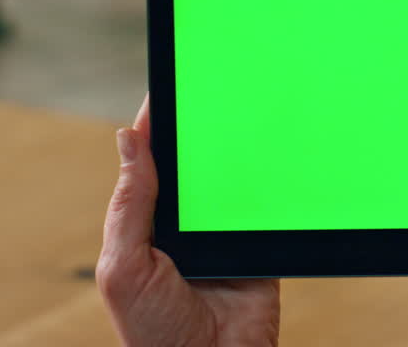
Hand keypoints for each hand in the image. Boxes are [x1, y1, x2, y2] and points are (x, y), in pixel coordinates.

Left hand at [97, 92, 280, 346]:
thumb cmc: (153, 335)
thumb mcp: (126, 267)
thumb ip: (130, 204)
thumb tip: (127, 139)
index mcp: (144, 225)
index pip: (149, 163)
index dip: (156, 125)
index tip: (169, 85)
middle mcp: (183, 226)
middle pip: (194, 165)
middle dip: (203, 131)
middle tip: (217, 88)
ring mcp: (222, 236)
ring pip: (232, 180)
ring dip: (241, 156)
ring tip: (251, 115)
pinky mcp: (258, 248)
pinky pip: (267, 208)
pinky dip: (274, 188)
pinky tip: (280, 159)